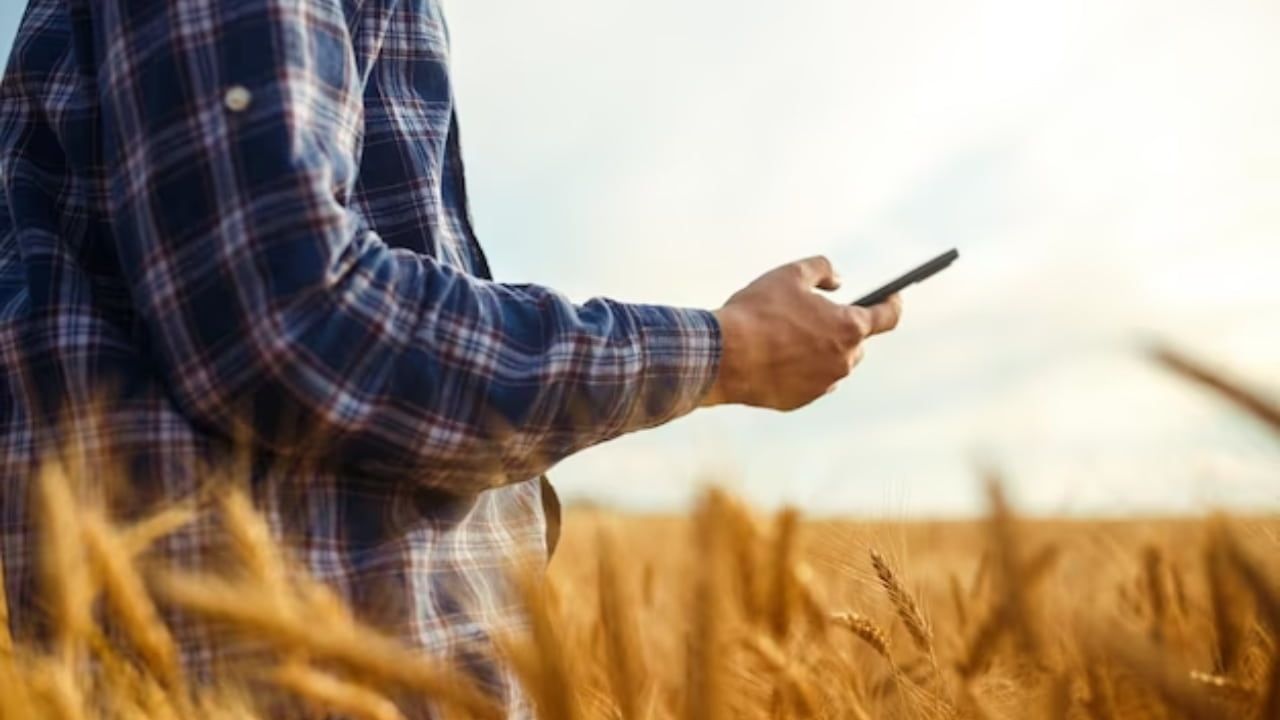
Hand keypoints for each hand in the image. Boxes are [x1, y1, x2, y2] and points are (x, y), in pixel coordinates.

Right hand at [701, 256, 901, 410]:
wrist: (722, 356)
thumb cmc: (757, 312)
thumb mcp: (790, 274)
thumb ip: (822, 270)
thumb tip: (838, 281)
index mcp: (849, 327)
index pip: (888, 316)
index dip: (893, 303)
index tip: (892, 297)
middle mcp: (843, 360)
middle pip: (855, 342)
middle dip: (839, 328)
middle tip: (809, 316)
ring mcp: (823, 384)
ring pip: (831, 363)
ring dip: (818, 350)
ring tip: (783, 337)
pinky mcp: (801, 400)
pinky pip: (809, 382)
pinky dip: (798, 369)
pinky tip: (773, 357)